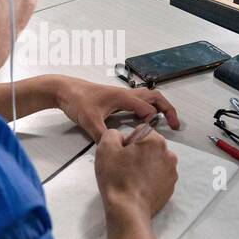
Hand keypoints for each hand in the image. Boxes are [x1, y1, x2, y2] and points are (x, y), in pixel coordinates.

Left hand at [52, 76, 179, 140]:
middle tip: (175, 124)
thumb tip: (114, 149)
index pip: (147, 108)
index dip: (152, 122)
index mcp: (123, 97)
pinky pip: (138, 101)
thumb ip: (102, 135)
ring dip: (159, 106)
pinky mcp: (116, 99)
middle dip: (168, 109)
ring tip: (165, 121)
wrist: (64, 90)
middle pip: (155, 97)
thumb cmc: (77, 100)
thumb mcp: (89, 120)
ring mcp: (121, 95)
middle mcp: (125, 94)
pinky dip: (148, 107)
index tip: (152, 136)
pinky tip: (144, 120)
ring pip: (148, 97)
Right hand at [94, 128, 177, 218]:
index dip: (127, 141)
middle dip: (138, 152)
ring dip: (145, 165)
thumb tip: (120, 137)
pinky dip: (150, 178)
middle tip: (124, 167)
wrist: (128, 210)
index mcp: (155, 140)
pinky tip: (139, 187)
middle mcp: (168, 153)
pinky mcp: (171, 186)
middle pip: (149, 146)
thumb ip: (113, 134)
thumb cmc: (116, 177)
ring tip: (132, 178)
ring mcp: (172, 171)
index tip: (120, 155)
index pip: (140, 131)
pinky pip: (159, 175)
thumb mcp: (105, 147)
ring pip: (155, 160)